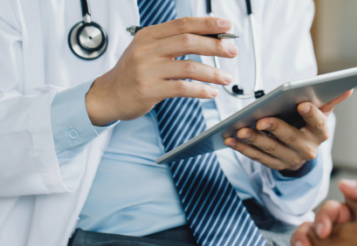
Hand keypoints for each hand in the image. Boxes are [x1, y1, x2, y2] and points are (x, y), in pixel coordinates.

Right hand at [86, 17, 237, 125]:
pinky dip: (201, 90)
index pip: (182, 24)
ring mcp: (147, 70)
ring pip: (189, 66)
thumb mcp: (147, 50)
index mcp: (148, 36)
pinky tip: (211, 92)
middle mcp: (147, 50)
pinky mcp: (149, 90)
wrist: (108, 96)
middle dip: (215, 45)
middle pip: (188, 42)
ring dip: (212, 72)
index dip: (207, 23)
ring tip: (226, 78)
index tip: (227, 25)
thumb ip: (171, 43)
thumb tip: (208, 38)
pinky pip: (182, 88)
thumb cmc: (132, 73)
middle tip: (232, 51)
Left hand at [223, 91, 351, 170]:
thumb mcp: (321, 113)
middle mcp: (307, 149)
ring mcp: (289, 159)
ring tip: (240, 129)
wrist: (303, 151)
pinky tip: (230, 139)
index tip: (301, 103)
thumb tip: (347, 86)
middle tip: (261, 120)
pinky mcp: (274, 165)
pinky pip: (256, 157)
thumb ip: (330, 100)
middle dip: (275, 128)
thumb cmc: (309, 125)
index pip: (317, 123)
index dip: (310, 114)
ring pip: (270, 149)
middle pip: (290, 137)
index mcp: (320, 133)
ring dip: (254, 139)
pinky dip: (243, 148)